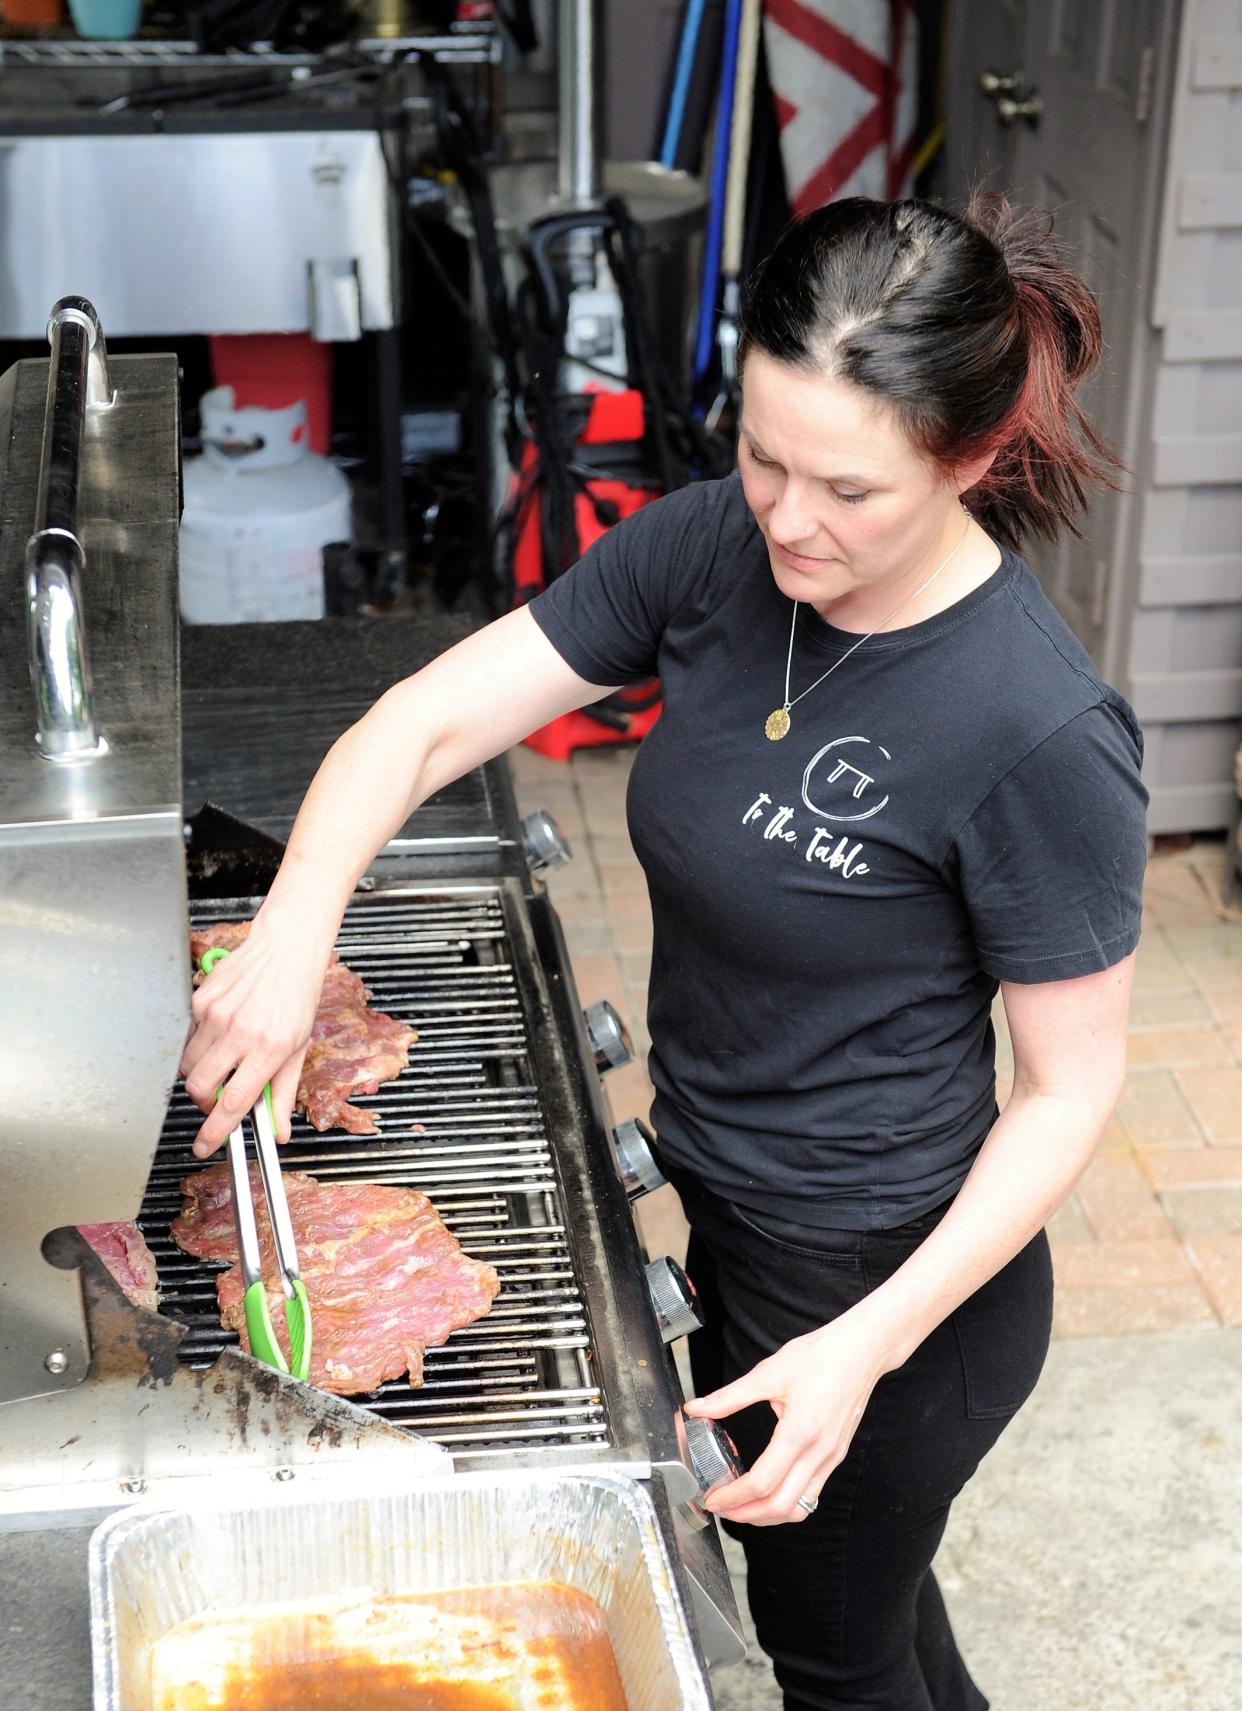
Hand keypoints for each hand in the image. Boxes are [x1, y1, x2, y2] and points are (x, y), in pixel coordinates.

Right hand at [179, 914, 330, 1157]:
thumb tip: (278, 1130)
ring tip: (224, 1060)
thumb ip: (283, 1093)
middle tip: (219, 1096)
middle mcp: (239, 1031)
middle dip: (203, 1101)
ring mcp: (215, 1014)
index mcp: (268, 1047)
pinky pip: (187, 1038)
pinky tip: (221, 1033)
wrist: (285, 948)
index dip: (215, 1130)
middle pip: (198, 1087)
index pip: (233, 1101)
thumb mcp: (299, 1047)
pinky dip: (199, 1045)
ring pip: (187, 1064)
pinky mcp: (199, 1000)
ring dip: (201, 1073)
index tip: (204, 1144)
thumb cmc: (296, 995)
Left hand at [683, 1304, 892, 1526]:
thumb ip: (730, 1396)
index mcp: (800, 1432)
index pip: (762, 1482)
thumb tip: (696, 1408)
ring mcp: (831, 1458)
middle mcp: (819, 1452)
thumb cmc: (820, 1356)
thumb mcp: (769, 1372)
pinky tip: (770, 1491)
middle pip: (781, 1506)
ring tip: (742, 1507)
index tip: (713, 1498)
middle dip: (746, 1515)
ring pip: (800, 1508)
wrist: (861, 1351)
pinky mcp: (836, 1456)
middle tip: (721, 1509)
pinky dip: (788, 1503)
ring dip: (768, 1515)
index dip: (733, 1498)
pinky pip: (812, 1494)